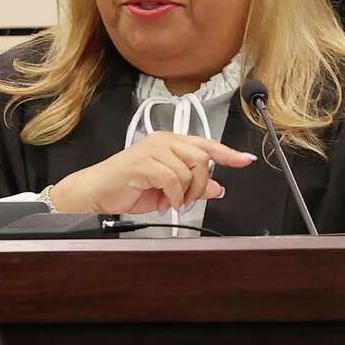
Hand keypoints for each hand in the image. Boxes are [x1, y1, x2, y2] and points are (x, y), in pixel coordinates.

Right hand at [50, 132, 256, 214]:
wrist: (97, 191)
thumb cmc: (128, 188)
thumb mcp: (168, 191)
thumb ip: (193, 187)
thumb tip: (218, 188)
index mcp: (170, 143)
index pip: (206, 145)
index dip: (228, 153)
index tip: (246, 160)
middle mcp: (163, 141)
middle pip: (202, 158)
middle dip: (200, 184)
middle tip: (188, 201)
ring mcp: (153, 149)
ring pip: (189, 170)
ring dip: (185, 194)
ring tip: (171, 203)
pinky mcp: (144, 162)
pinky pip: (173, 179)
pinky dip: (173, 196)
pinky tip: (165, 203)